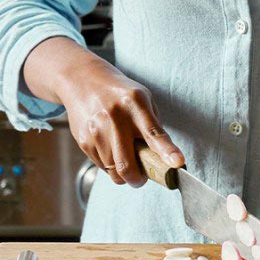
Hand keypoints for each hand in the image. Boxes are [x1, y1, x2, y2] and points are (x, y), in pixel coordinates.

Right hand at [24, 38, 183, 185]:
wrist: (82, 80)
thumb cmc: (120, 94)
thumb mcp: (143, 100)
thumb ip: (154, 127)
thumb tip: (163, 159)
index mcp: (136, 105)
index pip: (154, 133)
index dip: (167, 151)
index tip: (178, 163)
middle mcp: (115, 118)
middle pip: (127, 165)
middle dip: (138, 180)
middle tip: (141, 177)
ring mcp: (96, 131)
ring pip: (114, 172)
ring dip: (123, 173)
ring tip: (124, 154)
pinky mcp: (84, 140)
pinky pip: (101, 167)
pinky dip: (110, 165)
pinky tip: (110, 147)